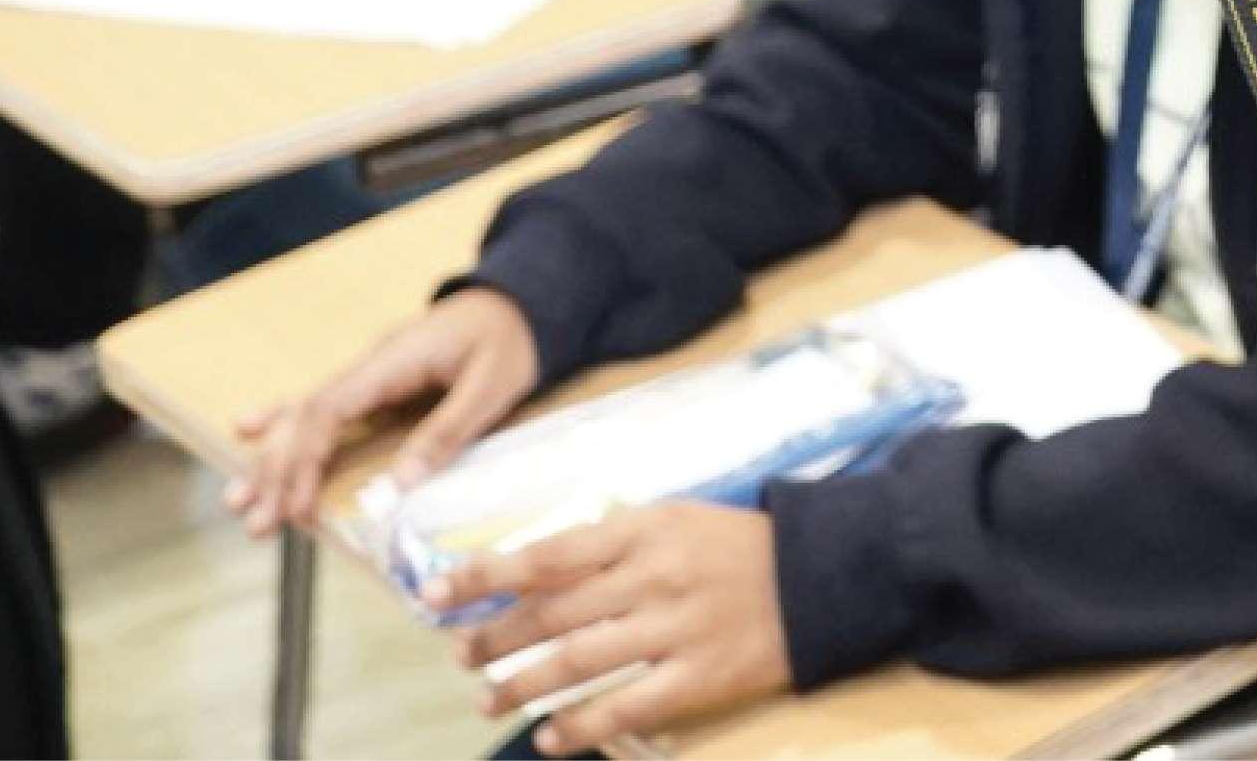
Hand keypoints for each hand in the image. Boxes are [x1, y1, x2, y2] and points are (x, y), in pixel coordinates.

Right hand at [228, 288, 536, 536]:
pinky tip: (247, 431)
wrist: (519, 301)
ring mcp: (369, 373)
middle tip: (257, 523)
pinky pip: (324, 406)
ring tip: (238, 502)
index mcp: (393, 362)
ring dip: (273, 457)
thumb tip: (396, 487)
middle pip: (308, 418)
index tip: (296, 505)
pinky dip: (285, 420)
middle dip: (278, 471)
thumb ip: (444, 433)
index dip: (306, 459)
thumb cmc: (509, 342)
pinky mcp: (375, 383)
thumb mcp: (490, 389)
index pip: (330, 410)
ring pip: (306, 415)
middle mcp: (370, 366)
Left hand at [435, 501, 793, 755]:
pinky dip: (580, 726)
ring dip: (521, 684)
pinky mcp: (697, 677)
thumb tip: (536, 569)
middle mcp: (652, 577)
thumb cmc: (735, 544)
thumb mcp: (674, 519)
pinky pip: (625, 707)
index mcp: (643, 530)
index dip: (485, 575)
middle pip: (552, 613)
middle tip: (459, 656)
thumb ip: (611, 541)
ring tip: (485, 699)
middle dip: (494, 638)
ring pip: (577, 662)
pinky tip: (550, 737)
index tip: (436, 595)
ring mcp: (675, 629)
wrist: (820, 575)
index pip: (547, 553)